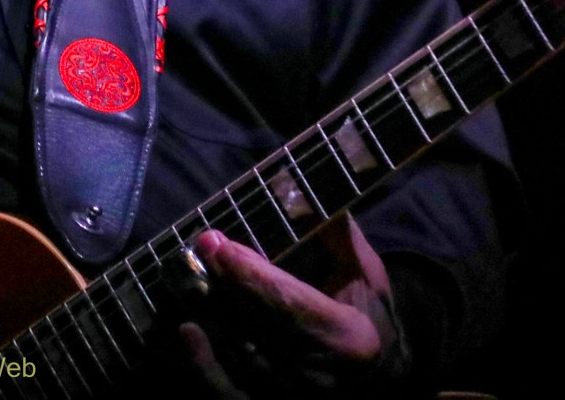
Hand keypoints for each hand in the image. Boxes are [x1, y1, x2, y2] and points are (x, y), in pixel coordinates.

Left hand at [173, 215, 404, 395]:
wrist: (378, 378)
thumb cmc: (367, 315)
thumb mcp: (366, 274)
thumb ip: (338, 235)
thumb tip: (302, 186)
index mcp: (351, 340)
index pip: (293, 308)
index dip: (253, 276)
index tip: (218, 244)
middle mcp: (320, 377)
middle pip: (261, 331)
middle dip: (226, 287)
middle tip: (198, 249)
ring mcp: (293, 397)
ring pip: (241, 362)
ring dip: (210, 318)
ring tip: (186, 279)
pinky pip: (228, 392)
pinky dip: (204, 365)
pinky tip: (188, 330)